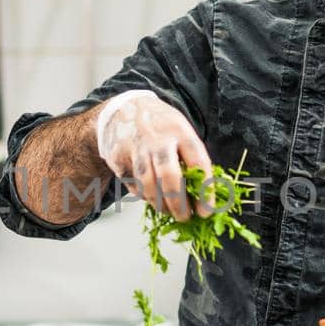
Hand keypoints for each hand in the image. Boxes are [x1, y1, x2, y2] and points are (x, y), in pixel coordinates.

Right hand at [95, 90, 213, 220]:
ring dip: (160, 204)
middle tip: (185, 217)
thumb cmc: (159, 125)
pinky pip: (132, 184)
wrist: (124, 109)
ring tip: (168, 211)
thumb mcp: (181, 130)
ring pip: (148, 185)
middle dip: (178, 203)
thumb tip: (204, 194)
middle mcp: (158, 139)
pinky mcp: (118, 157)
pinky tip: (151, 196)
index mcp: (180, 131)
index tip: (206, 211)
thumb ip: (191, 158)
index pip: (198, 163)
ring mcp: (136, 148)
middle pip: (170, 177)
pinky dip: (143, 195)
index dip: (204, 191)